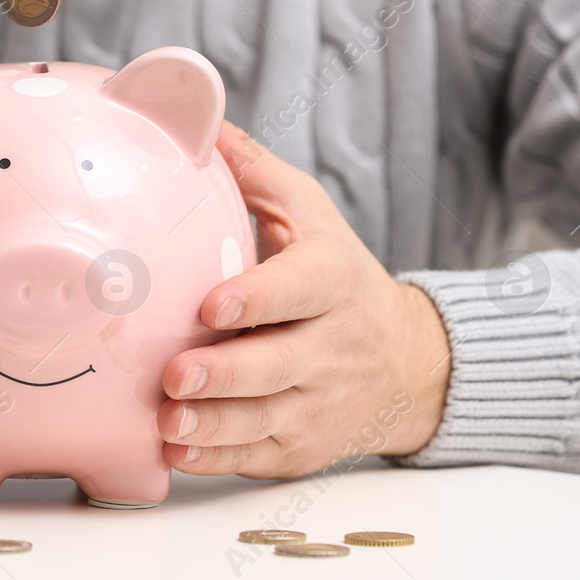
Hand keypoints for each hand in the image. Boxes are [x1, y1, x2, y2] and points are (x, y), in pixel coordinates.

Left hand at [156, 121, 452, 476]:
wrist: (410, 362)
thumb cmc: (338, 275)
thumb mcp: (310, 214)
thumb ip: (254, 172)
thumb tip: (198, 121)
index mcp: (330, 280)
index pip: (298, 289)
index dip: (257, 298)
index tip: (210, 304)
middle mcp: (331, 345)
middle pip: (279, 364)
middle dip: (226, 373)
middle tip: (174, 375)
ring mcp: (319, 402)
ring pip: (266, 418)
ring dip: (215, 424)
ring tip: (168, 421)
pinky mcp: (303, 445)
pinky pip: (258, 455)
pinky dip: (218, 457)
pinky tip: (179, 452)